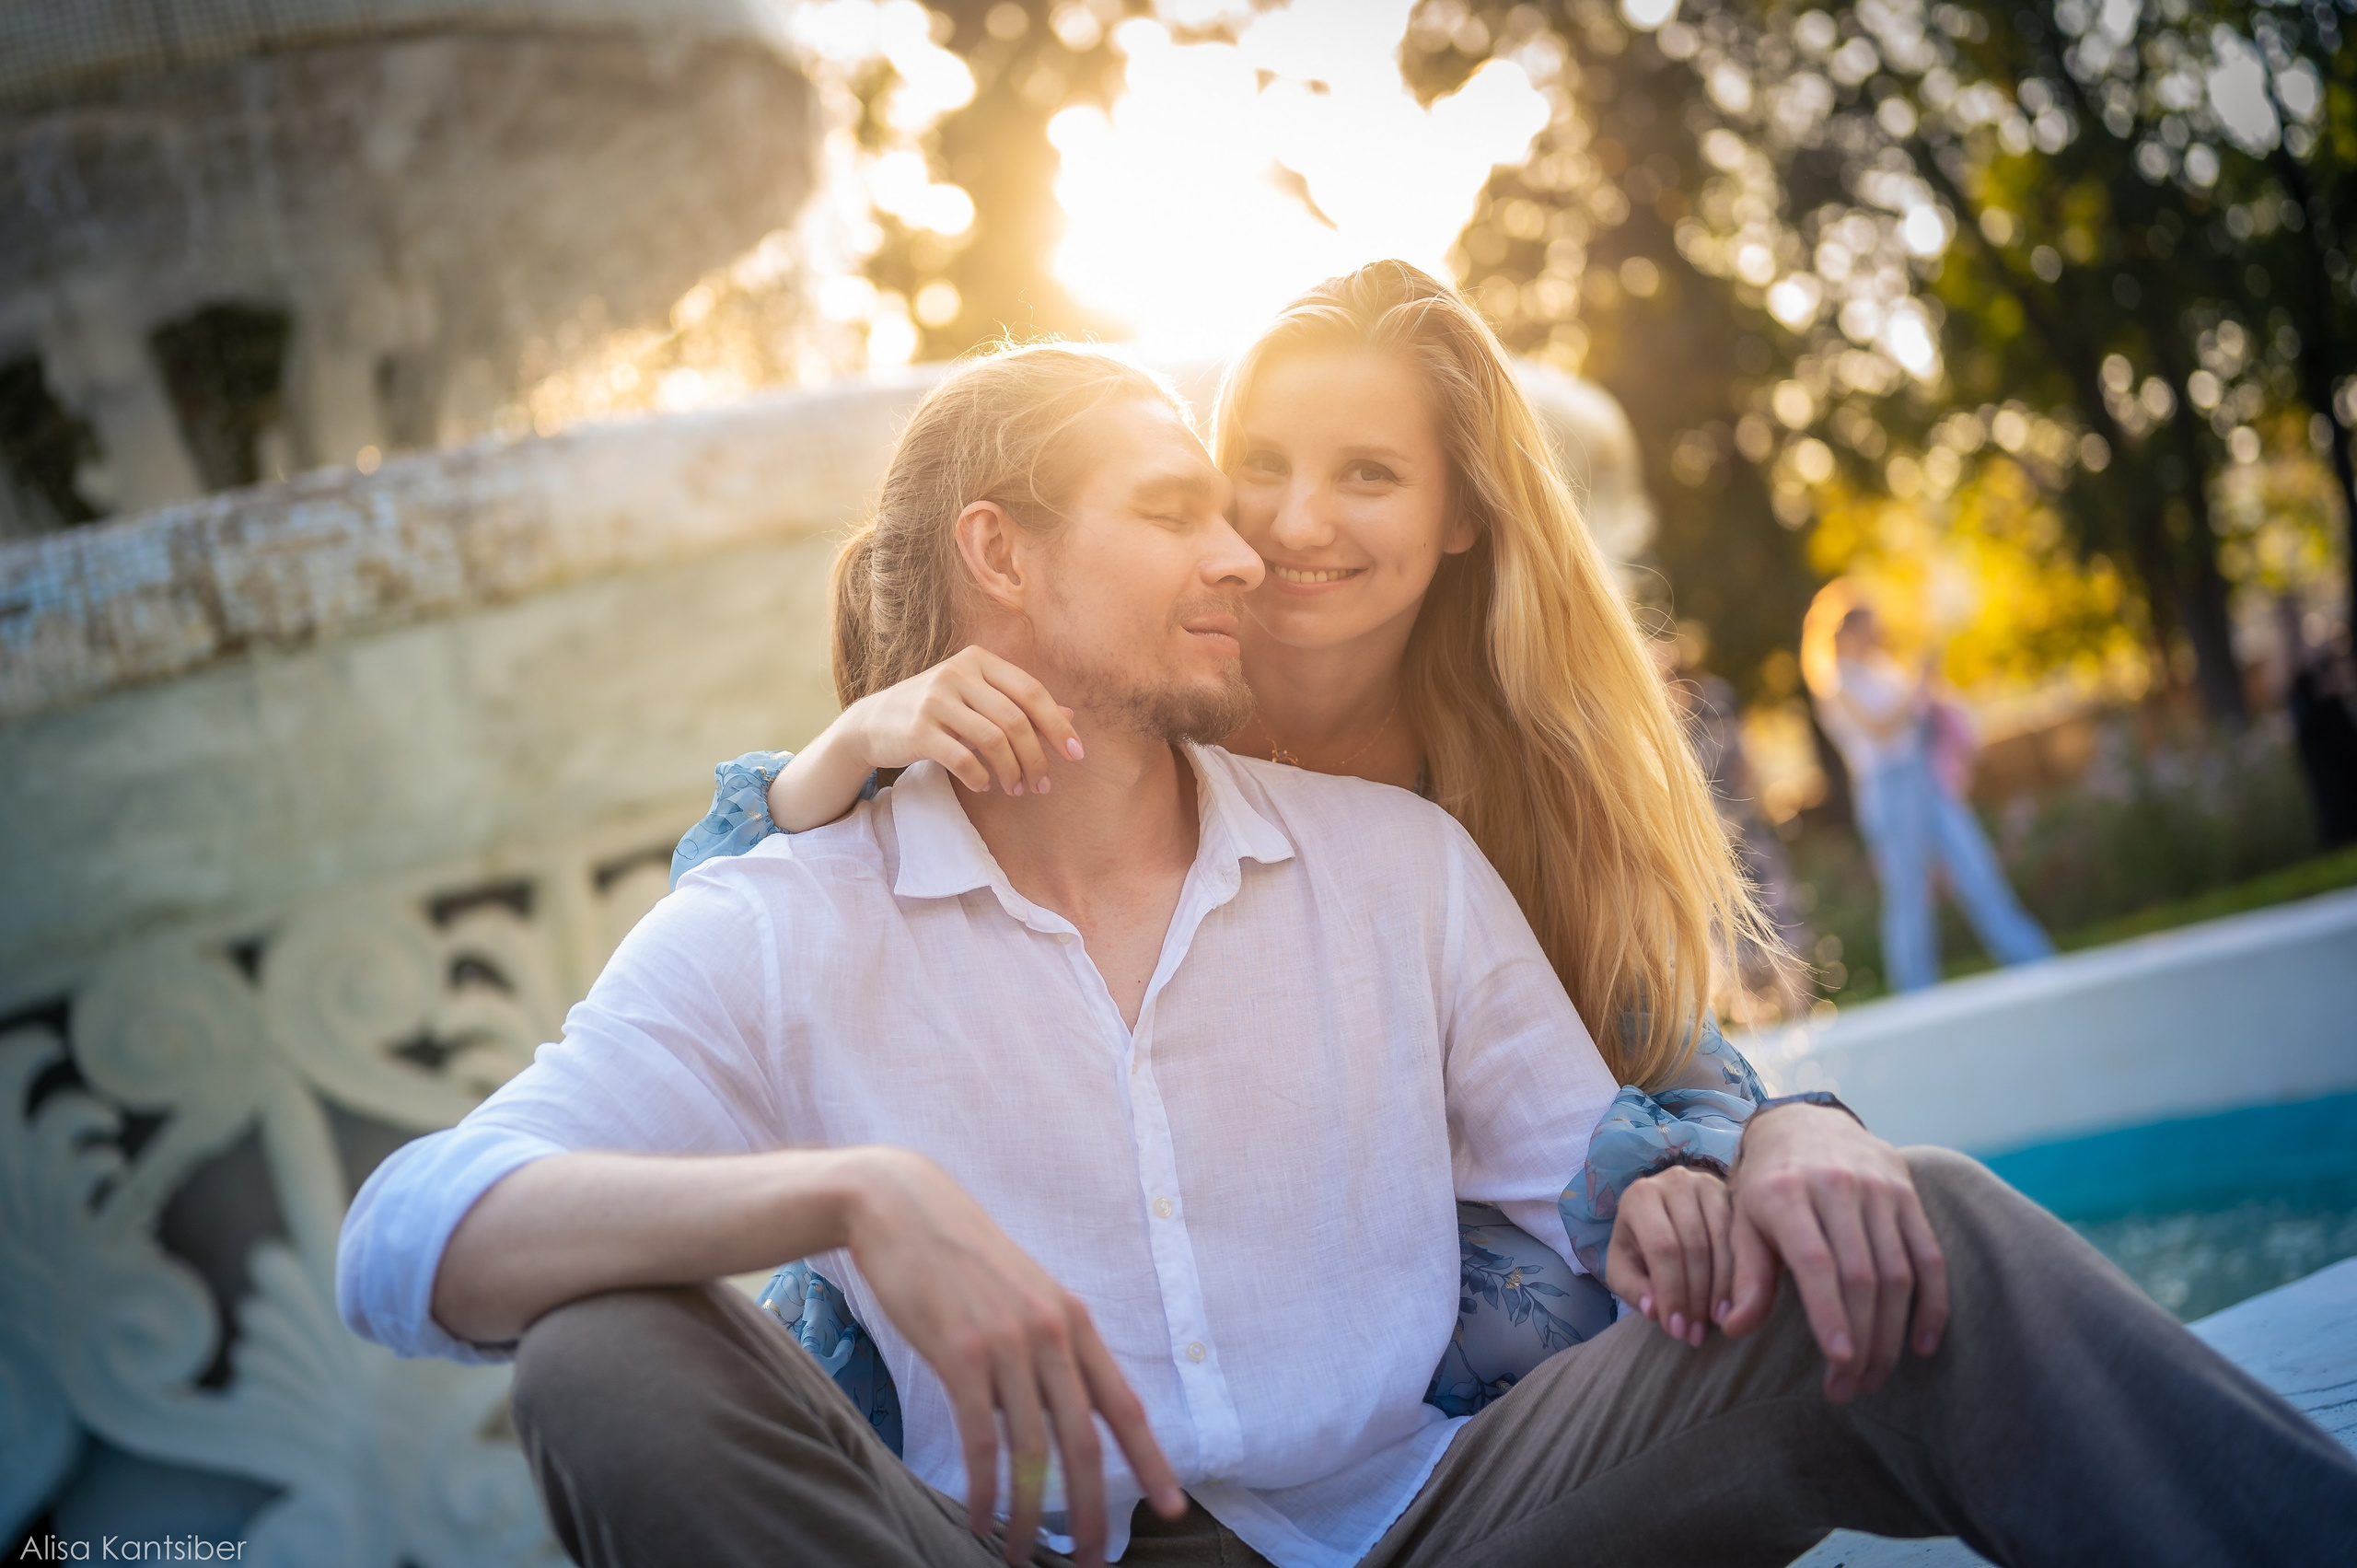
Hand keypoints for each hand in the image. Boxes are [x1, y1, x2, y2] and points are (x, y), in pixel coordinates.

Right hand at [842, 1149, 1182, 1566]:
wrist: (902, 1207)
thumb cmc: (960, 1257)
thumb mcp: (1022, 1295)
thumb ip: (1046, 1347)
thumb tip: (1057, 1411)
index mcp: (1075, 1322)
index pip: (1125, 1406)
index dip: (1152, 1461)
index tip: (1171, 1508)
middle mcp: (1052, 1334)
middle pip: (1086, 1442)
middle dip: (1093, 1511)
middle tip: (1092, 1560)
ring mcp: (1009, 1344)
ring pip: (1033, 1452)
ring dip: (1028, 1514)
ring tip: (1019, 1554)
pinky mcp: (961, 1354)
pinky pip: (982, 1441)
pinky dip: (984, 1490)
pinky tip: (979, 1519)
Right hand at [843, 646, 1080, 797]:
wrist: (873, 722)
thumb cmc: (936, 711)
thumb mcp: (977, 699)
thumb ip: (1019, 704)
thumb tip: (1070, 716)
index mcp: (978, 660)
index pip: (1031, 691)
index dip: (1058, 725)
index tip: (1076, 755)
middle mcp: (957, 673)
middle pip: (1016, 719)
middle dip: (1036, 758)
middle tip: (1042, 786)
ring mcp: (935, 700)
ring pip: (993, 740)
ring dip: (1012, 771)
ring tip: (1017, 790)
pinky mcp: (918, 729)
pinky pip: (963, 758)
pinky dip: (981, 777)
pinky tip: (985, 786)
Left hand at [1605, 1163, 1732, 1348]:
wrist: (1663, 1209)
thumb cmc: (1639, 1243)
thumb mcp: (1623, 1265)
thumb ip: (1633, 1287)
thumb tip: (1655, 1310)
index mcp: (1640, 1196)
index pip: (1662, 1247)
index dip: (1673, 1292)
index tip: (1677, 1330)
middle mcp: (1675, 1181)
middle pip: (1695, 1246)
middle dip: (1697, 1298)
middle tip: (1697, 1335)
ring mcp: (1708, 1184)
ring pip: (1723, 1241)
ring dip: (1723, 1290)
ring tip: (1718, 1324)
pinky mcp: (1734, 1194)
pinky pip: (1742, 1237)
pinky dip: (1740, 1274)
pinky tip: (1737, 1302)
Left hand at [1720, 1104, 1948, 1401]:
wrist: (1806, 1122)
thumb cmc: (1766, 1185)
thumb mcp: (1743, 1221)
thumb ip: (1745, 1275)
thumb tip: (1733, 1328)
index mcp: (1786, 1194)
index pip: (1816, 1263)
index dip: (1831, 1314)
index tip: (1840, 1362)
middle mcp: (1836, 1188)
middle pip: (1861, 1276)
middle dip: (1861, 1341)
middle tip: (1849, 1387)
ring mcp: (1879, 1190)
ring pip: (1897, 1273)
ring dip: (1892, 1334)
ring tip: (1874, 1376)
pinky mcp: (1908, 1195)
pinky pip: (1930, 1257)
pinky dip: (1933, 1305)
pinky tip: (1922, 1345)